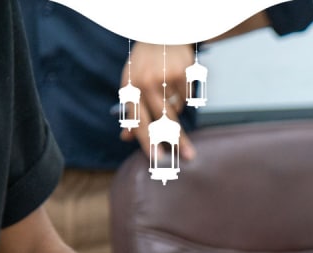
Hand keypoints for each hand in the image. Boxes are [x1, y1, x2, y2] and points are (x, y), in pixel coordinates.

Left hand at [119, 43, 197, 161]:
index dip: (147, 141)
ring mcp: (163, 78)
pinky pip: (187, 97)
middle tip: (188, 156)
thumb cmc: (144, 64)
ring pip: (176, 108)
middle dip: (176, 140)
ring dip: (177, 107)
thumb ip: (130, 111)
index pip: (137, 120)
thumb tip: (124, 138)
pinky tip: (178, 80)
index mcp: (128, 87)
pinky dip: (185, 94)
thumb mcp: (131, 84)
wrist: (160, 34)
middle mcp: (143, 83)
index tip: (157, 158)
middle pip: (162, 119)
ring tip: (171, 90)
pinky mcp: (180, 73)